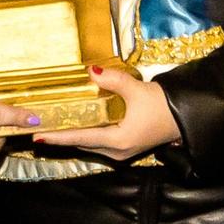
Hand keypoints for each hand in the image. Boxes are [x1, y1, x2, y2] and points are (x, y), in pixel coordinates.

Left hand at [31, 66, 181, 161]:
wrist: (186, 116)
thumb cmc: (164, 106)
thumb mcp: (137, 90)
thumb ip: (113, 80)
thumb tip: (91, 71)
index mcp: (117, 141)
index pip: (80, 138)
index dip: (58, 137)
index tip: (37, 136)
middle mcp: (117, 152)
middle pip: (82, 144)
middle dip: (61, 136)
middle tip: (39, 127)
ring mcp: (122, 152)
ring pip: (90, 144)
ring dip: (73, 136)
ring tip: (52, 126)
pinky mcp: (126, 147)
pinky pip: (99, 143)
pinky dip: (85, 134)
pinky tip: (76, 125)